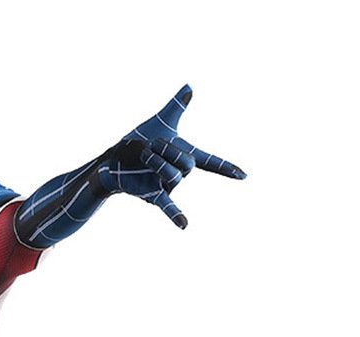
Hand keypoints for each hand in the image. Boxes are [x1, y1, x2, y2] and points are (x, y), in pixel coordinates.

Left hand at [98, 84, 245, 228]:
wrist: (116, 158)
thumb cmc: (139, 141)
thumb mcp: (160, 121)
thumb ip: (176, 107)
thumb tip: (189, 87)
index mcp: (184, 156)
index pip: (210, 161)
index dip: (226, 168)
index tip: (243, 176)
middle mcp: (179, 173)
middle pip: (187, 164)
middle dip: (168, 151)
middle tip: (151, 146)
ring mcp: (166, 185)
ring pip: (174, 176)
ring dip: (157, 161)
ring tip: (144, 157)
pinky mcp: (152, 194)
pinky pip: (167, 206)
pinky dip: (175, 215)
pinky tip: (184, 225)